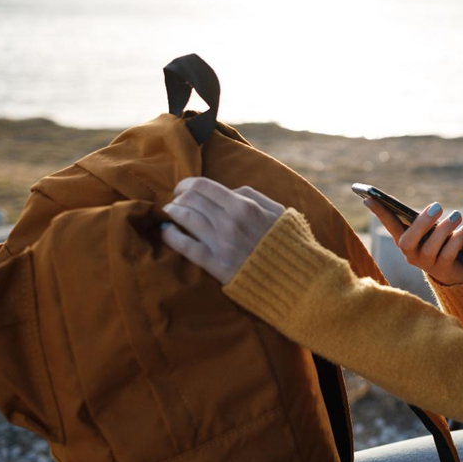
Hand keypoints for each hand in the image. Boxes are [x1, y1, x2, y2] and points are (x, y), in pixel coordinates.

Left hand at [161, 177, 284, 283]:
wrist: (295, 277)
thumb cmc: (287, 242)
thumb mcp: (278, 210)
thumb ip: (253, 196)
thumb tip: (228, 191)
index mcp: (244, 205)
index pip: (203, 186)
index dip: (186, 184)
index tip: (182, 188)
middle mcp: (230, 221)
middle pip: (190, 200)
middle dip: (178, 198)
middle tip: (176, 201)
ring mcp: (222, 243)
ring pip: (185, 219)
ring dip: (172, 212)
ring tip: (170, 213)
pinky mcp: (216, 265)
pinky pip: (185, 246)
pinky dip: (171, 236)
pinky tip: (167, 232)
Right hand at [364, 198, 462, 285]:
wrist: (456, 270)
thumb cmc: (440, 243)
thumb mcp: (430, 230)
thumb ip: (425, 221)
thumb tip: (432, 208)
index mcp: (404, 240)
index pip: (388, 225)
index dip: (379, 213)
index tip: (368, 197)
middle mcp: (410, 254)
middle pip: (408, 241)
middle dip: (422, 223)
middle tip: (437, 206)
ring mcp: (425, 264)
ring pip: (431, 247)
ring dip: (445, 229)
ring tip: (456, 215)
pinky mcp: (443, 269)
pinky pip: (449, 254)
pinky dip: (459, 239)